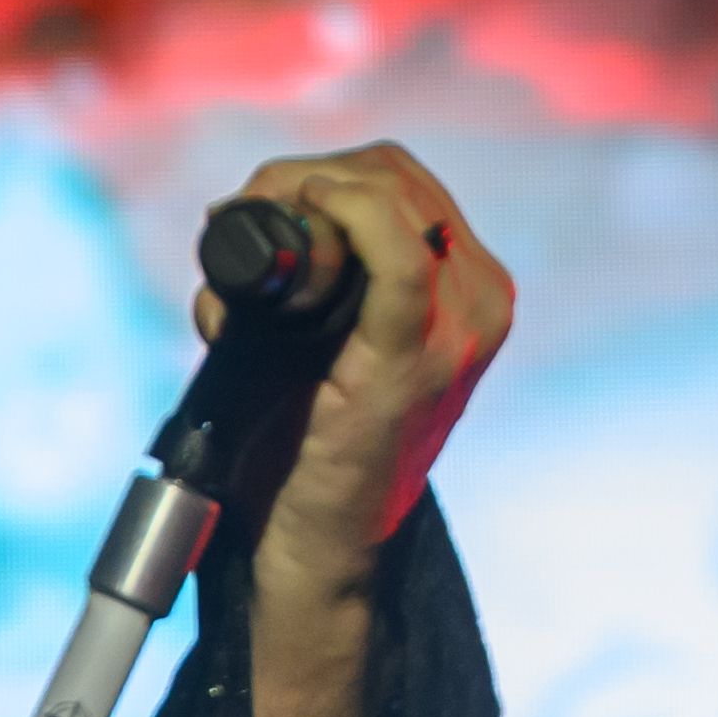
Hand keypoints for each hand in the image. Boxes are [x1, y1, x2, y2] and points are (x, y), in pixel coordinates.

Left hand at [192, 142, 514, 592]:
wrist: (312, 544)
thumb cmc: (302, 445)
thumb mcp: (319, 343)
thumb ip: (309, 280)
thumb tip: (237, 220)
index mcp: (468, 290)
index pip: (404, 182)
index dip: (325, 172)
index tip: (258, 201)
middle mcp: (480, 301)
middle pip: (395, 178)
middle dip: (308, 178)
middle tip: (242, 216)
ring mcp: (460, 329)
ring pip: (392, 199)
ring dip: (306, 196)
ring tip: (246, 241)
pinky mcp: (418, 360)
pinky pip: (399, 257)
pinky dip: (351, 216)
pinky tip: (307, 211)